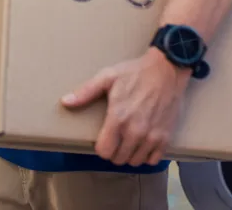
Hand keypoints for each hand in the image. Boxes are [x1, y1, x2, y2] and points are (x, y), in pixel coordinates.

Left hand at [60, 48, 190, 166]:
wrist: (165, 70)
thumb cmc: (134, 73)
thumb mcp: (106, 77)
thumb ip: (85, 92)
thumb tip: (65, 102)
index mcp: (118, 118)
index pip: (105, 151)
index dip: (100, 147)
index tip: (102, 138)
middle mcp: (135, 131)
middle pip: (119, 158)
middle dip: (114, 151)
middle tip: (114, 139)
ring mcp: (152, 136)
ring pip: (135, 161)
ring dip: (129, 154)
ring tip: (127, 141)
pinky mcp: (166, 137)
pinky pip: (154, 159)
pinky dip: (147, 155)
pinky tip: (142, 144)